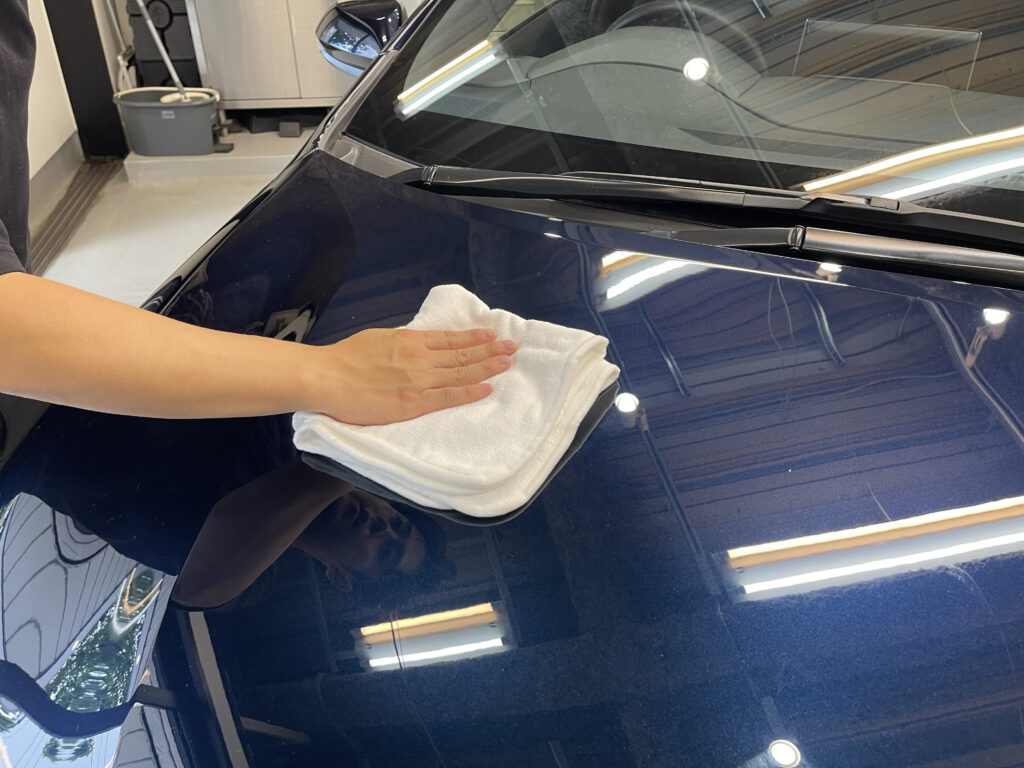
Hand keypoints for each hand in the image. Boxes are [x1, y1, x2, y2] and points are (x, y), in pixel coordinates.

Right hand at [311, 327, 515, 424]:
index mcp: (410, 341)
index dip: (474, 338)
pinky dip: (470, 392)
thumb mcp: (379, 339)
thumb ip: (402, 343)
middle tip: (512, 348)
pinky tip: (488, 388)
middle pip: (462, 355)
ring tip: (508, 363)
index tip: (492, 335)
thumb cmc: (345, 359)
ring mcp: (419, 380)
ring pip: (461, 373)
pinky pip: (449, 396)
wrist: (327, 377)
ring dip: (488, 367)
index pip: (451, 339)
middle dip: (490, 351)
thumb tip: (417, 342)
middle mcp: (420, 358)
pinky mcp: (414, 402)